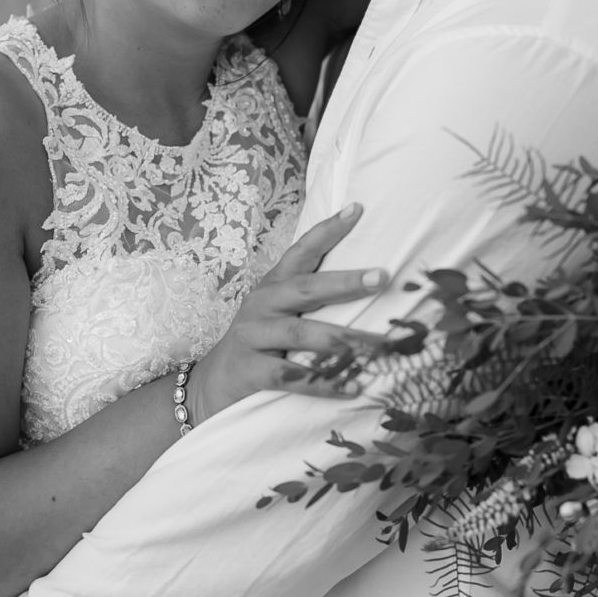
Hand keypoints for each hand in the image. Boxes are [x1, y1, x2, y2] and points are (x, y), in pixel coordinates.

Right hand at [187, 204, 387, 422]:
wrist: (214, 383)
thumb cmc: (262, 341)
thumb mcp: (281, 312)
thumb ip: (313, 297)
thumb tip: (374, 282)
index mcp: (274, 285)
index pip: (302, 251)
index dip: (327, 230)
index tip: (356, 209)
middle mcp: (263, 304)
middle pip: (306, 289)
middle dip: (346, 282)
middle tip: (383, 277)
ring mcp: (253, 336)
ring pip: (301, 333)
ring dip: (345, 340)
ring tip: (381, 346)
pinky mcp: (250, 371)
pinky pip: (291, 376)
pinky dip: (324, 382)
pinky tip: (355, 387)